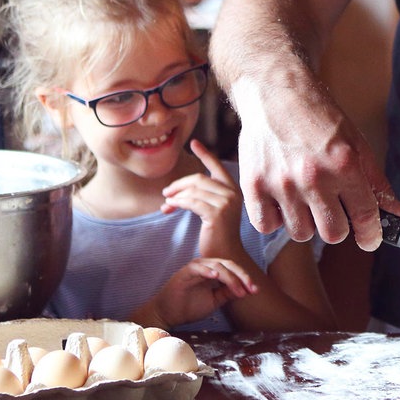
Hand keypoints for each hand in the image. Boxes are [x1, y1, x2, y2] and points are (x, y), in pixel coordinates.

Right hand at [143, 257, 256, 328]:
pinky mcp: (184, 272)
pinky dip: (208, 271)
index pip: (234, 270)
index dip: (245, 279)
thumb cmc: (190, 307)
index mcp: (214, 272)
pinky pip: (198, 268)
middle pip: (229, 265)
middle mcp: (206, 267)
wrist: (169, 315)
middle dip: (242, 276)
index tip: (255, 291)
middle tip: (251, 288)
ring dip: (230, 277)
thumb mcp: (215, 301)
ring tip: (238, 289)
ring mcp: (195, 268)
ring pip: (217, 265)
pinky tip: (216, 276)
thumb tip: (247, 290)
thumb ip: (228, 293)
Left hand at [162, 139, 245, 259]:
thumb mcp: (212, 211)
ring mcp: (227, 203)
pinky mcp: (217, 213)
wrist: (226, 257)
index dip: (205, 154)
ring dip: (175, 196)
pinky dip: (177, 203)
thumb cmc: (217, 236)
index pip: (217, 167)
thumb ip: (203, 196)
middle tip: (165, 194)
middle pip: (198, 178)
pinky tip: (169, 208)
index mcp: (233, 190)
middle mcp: (233, 193)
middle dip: (178, 185)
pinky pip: (191, 201)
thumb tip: (176, 189)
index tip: (194, 142)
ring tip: (166, 203)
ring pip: (193, 190)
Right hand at [231, 78, 399, 251]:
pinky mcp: (254, 185)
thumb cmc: (318, 117)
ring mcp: (281, 184)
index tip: (369, 239)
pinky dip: (275, 219)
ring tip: (304, 200)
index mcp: (344, 166)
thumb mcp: (357, 144)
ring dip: (305, 223)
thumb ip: (377, 183)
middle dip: (338, 227)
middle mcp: (313, 178)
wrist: (276, 93)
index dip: (371, 235)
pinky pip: (268, 225)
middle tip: (332, 211)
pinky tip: (281, 201)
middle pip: (333, 234)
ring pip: (300, 233)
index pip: (365, 216)